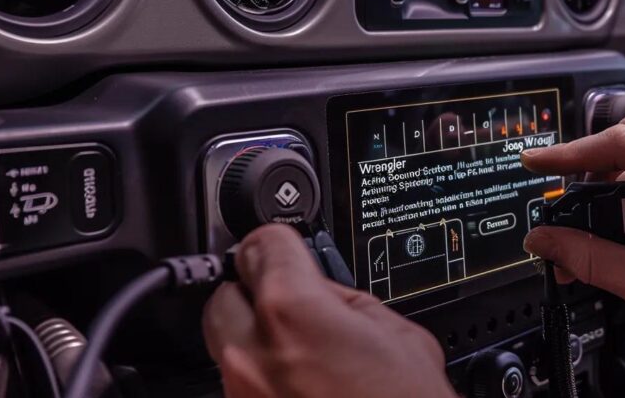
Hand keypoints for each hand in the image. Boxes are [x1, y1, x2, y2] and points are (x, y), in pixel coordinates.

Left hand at [202, 224, 455, 397]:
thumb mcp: (400, 334)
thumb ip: (347, 298)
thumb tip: (321, 287)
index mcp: (293, 311)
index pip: (261, 243)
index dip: (281, 242)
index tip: (286, 249)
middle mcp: (251, 354)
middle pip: (223, 293)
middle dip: (256, 292)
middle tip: (292, 303)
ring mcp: (240, 397)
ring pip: (224, 345)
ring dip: (255, 339)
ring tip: (302, 354)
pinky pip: (237, 387)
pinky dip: (260, 380)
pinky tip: (300, 389)